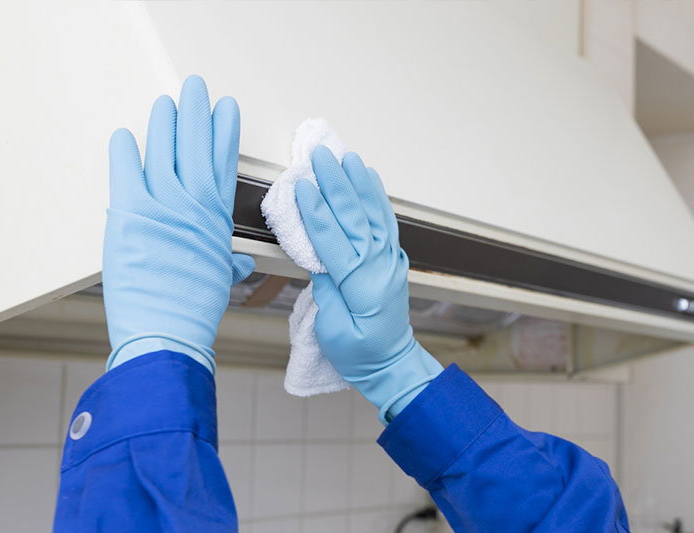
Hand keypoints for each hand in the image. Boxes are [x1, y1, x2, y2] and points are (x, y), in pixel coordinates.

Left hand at [103, 75, 254, 371]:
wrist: (166, 333)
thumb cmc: (193, 312)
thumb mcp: (219, 282)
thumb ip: (228, 265)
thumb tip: (240, 264)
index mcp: (215, 219)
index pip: (223, 163)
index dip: (225, 133)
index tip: (226, 111)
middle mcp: (193, 205)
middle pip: (197, 146)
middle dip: (198, 113)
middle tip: (196, 89)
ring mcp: (162, 206)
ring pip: (165, 150)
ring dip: (167, 122)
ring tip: (168, 103)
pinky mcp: (130, 213)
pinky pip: (126, 170)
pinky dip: (126, 150)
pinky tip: (126, 135)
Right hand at [295, 146, 441, 421]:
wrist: (392, 363)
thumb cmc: (359, 355)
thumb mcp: (333, 332)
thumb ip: (326, 292)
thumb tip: (317, 259)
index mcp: (360, 286)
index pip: (334, 241)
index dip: (316, 212)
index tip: (301, 185)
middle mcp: (378, 267)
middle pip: (355, 218)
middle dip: (336, 185)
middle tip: (321, 156)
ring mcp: (388, 260)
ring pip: (372, 213)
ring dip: (357, 183)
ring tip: (345, 156)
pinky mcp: (391, 258)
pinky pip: (385, 221)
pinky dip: (376, 196)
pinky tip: (368, 177)